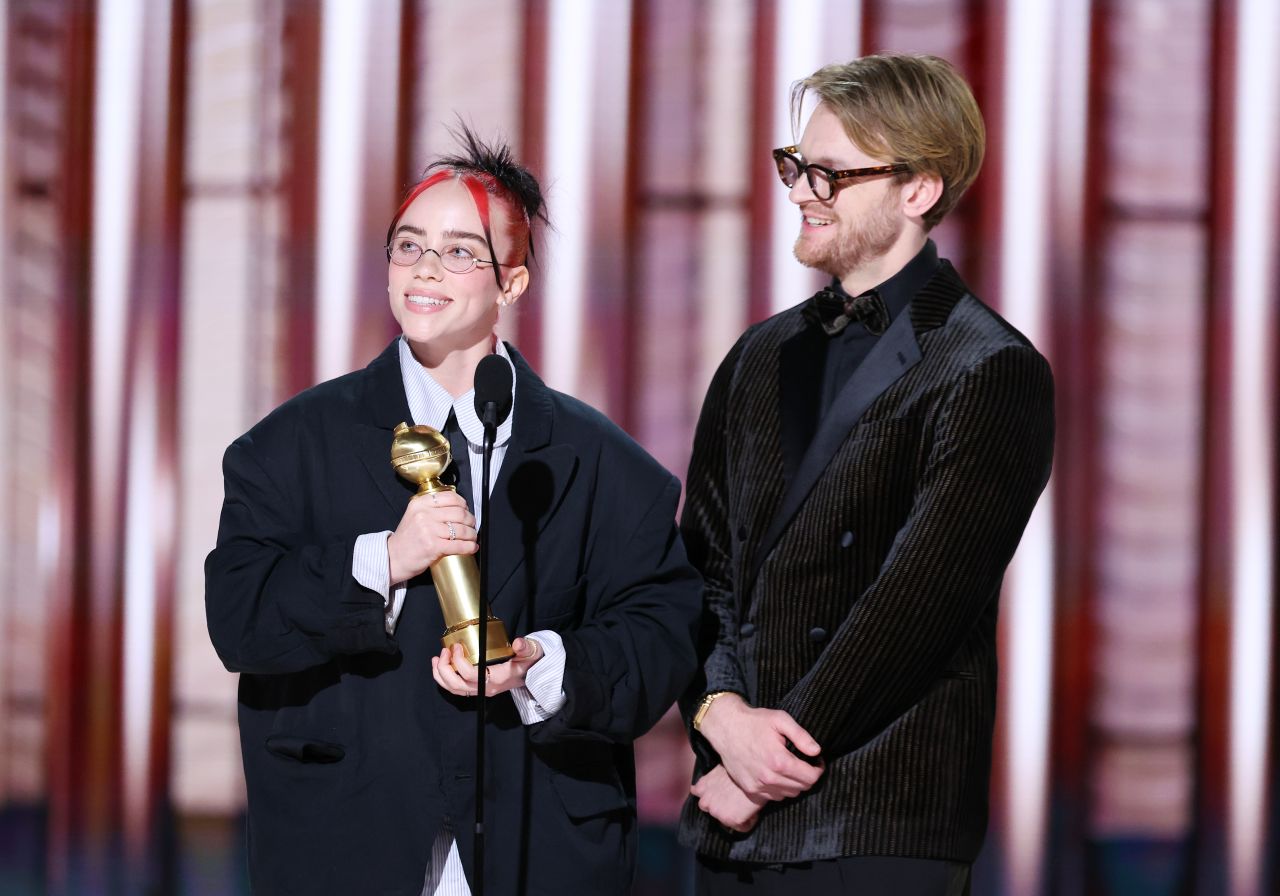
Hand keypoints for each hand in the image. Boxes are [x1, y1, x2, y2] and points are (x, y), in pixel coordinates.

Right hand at [386, 489, 476, 583]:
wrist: (393, 558)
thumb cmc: (407, 539)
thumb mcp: (414, 515)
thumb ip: (431, 509)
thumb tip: (458, 508)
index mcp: (420, 504)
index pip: (450, 497)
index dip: (463, 505)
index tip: (466, 511)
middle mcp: (424, 514)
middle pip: (459, 513)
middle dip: (471, 521)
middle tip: (472, 526)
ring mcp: (428, 530)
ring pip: (461, 530)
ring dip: (472, 535)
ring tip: (472, 538)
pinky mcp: (433, 547)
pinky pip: (458, 545)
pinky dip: (469, 547)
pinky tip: (472, 547)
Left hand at [431, 637, 544, 697]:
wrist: (531, 673)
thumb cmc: (529, 662)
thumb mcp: (531, 652)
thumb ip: (525, 648)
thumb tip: (519, 642)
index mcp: (497, 679)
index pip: (471, 675)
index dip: (459, 662)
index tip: (457, 647)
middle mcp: (486, 688)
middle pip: (457, 685)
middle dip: (445, 669)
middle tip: (444, 651)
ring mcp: (481, 690)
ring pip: (454, 689)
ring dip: (441, 675)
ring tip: (437, 658)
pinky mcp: (478, 688)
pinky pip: (456, 689)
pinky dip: (445, 679)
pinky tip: (442, 666)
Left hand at [690, 764, 765, 832]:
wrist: (757, 773)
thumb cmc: (741, 767)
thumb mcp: (720, 769)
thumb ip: (712, 779)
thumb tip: (713, 785)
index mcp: (702, 787)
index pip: (698, 795)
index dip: (711, 796)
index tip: (720, 796)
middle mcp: (705, 802)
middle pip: (713, 811)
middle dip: (722, 808)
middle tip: (736, 801)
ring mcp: (717, 812)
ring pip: (727, 820)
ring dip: (735, 815)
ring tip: (746, 804)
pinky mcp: (731, 820)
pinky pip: (742, 827)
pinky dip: (748, 822)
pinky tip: (753, 811)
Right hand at [697, 693, 822, 801]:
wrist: (726, 727)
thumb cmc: (755, 721)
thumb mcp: (780, 720)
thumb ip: (801, 736)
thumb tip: (817, 751)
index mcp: (779, 761)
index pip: (811, 778)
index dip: (818, 769)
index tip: (816, 761)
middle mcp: (769, 778)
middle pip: (801, 788)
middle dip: (808, 776)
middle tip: (805, 763)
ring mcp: (758, 786)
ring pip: (788, 794)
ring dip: (794, 784)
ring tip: (790, 768)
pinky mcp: (749, 789)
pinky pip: (773, 797)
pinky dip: (779, 788)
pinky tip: (776, 774)